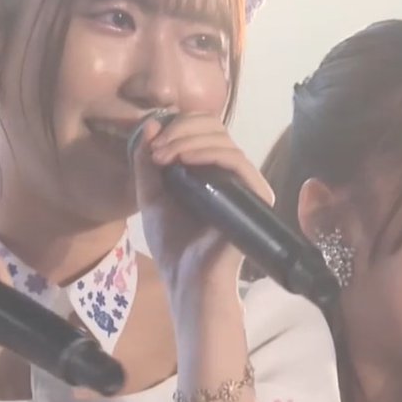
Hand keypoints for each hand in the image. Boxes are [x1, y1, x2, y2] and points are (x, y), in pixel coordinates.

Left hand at [130, 112, 274, 296]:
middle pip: (214, 126)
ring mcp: (243, 183)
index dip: (176, 125)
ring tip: (164, 156)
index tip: (151, 143)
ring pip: (223, 139)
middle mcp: (229, 171)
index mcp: (207, 167)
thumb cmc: (171, 242)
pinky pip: (236, 161)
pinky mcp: (254, 195)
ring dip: (188, 139)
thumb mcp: (150, 195)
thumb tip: (150, 123)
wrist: (186, 278)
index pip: (202, 127)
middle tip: (157, 150)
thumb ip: (146, 161)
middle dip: (180, 129)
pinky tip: (185, 159)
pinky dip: (208, 152)